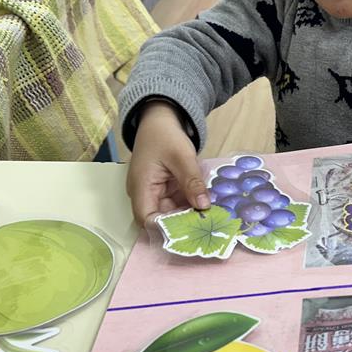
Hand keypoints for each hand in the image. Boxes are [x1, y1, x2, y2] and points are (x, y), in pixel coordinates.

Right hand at [126, 101, 209, 226]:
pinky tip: (206, 209)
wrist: (160, 120)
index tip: (191, 231)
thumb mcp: (182, 157)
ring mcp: (154, 193)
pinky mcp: (164, 190)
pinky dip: (189, 206)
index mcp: (141, 187)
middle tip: (208, 227)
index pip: (148, 220)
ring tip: (211, 220)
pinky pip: (176, 204)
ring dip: (188, 216)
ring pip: (170, 213)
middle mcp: (144, 194)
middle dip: (183, 225)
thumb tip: (204, 206)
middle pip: (160, 219)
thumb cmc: (166, 136)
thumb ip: (192, 182)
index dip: (167, 229)